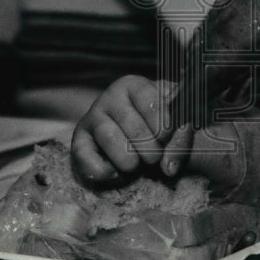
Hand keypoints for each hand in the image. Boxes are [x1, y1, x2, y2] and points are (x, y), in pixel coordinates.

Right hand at [72, 76, 192, 183]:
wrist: (137, 142)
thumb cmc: (159, 128)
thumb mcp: (176, 126)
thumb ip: (180, 140)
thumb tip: (168, 167)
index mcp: (135, 86)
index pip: (149, 99)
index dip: (162, 124)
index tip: (166, 137)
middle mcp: (110, 97)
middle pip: (132, 124)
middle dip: (149, 149)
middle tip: (154, 157)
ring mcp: (92, 118)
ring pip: (109, 138)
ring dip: (129, 160)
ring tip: (137, 165)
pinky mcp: (79, 141)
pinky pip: (84, 156)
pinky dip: (103, 171)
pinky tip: (116, 173)